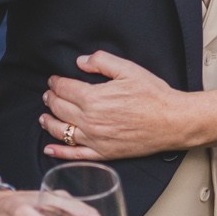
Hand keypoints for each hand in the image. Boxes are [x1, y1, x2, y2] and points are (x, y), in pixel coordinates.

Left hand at [42, 51, 192, 159]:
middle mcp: (90, 120)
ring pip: (61, 131)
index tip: (54, 80)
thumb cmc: (154, 96)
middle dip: (50, 99)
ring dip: (49, 122)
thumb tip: (81, 62)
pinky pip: (75, 154)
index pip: (64, 89)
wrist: (172, 121)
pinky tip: (50, 149)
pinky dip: (59, 152)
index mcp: (94, 98)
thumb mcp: (129, 69)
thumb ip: (101, 61)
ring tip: (45, 116)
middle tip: (48, 94)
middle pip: (59, 109)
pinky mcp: (103, 153)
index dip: (55, 82)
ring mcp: (95, 139)